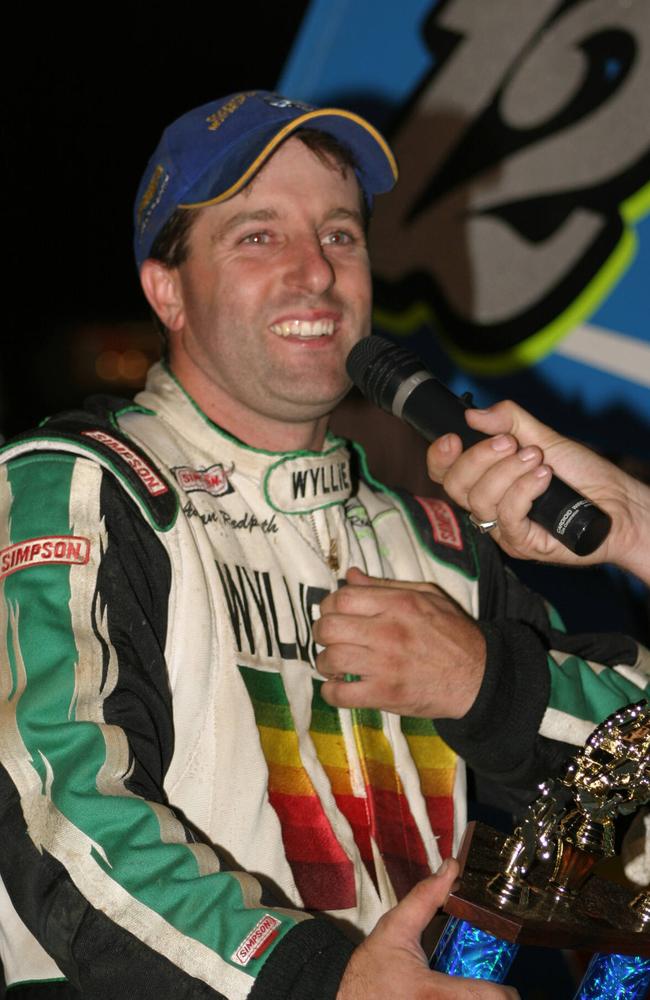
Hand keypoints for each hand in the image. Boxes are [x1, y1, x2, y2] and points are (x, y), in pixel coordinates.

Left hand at [314, 568, 485, 718]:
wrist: (478, 676)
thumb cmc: (453, 633)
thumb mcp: (426, 596)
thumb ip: (385, 586)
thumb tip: (350, 575)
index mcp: (398, 604)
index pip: (342, 598)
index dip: (329, 605)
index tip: (332, 613)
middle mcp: (388, 631)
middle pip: (330, 627)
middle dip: (321, 633)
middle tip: (329, 639)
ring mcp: (385, 665)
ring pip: (330, 659)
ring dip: (325, 662)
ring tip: (333, 664)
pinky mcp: (386, 694)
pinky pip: (341, 694)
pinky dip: (331, 692)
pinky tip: (338, 687)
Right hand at [337, 858, 518, 998]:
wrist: (346, 999)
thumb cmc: (371, 968)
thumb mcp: (394, 928)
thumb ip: (426, 898)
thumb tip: (452, 867)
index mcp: (432, 992)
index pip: (487, 999)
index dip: (505, 995)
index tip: (507, 988)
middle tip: (494, 990)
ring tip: (476, 995)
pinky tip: (458, 999)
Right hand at [426, 400, 649, 580]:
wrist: (617, 502)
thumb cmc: (581, 474)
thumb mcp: (544, 437)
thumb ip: (510, 421)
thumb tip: (473, 413)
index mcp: (485, 480)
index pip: (445, 473)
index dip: (440, 457)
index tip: (454, 437)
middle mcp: (488, 506)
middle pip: (455, 486)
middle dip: (479, 458)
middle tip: (511, 443)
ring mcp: (502, 528)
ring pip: (480, 501)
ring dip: (507, 472)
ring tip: (536, 458)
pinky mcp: (522, 543)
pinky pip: (506, 517)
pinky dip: (523, 491)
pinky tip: (543, 478)